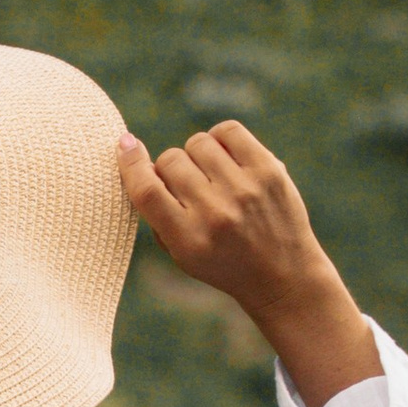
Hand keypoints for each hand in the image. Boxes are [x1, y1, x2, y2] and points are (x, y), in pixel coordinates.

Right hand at [115, 118, 378, 406]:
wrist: (282, 276)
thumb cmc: (223, 262)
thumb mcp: (182, 253)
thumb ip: (158, 214)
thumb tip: (136, 160)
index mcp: (188, 238)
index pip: (146, 190)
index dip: (130, 163)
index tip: (125, 145)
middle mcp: (215, 213)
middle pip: (171, 161)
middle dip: (171, 169)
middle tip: (188, 187)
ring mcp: (244, 189)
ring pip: (198, 142)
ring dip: (197, 154)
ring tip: (210, 174)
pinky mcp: (268, 171)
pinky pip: (228, 131)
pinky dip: (220, 139)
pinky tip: (226, 157)